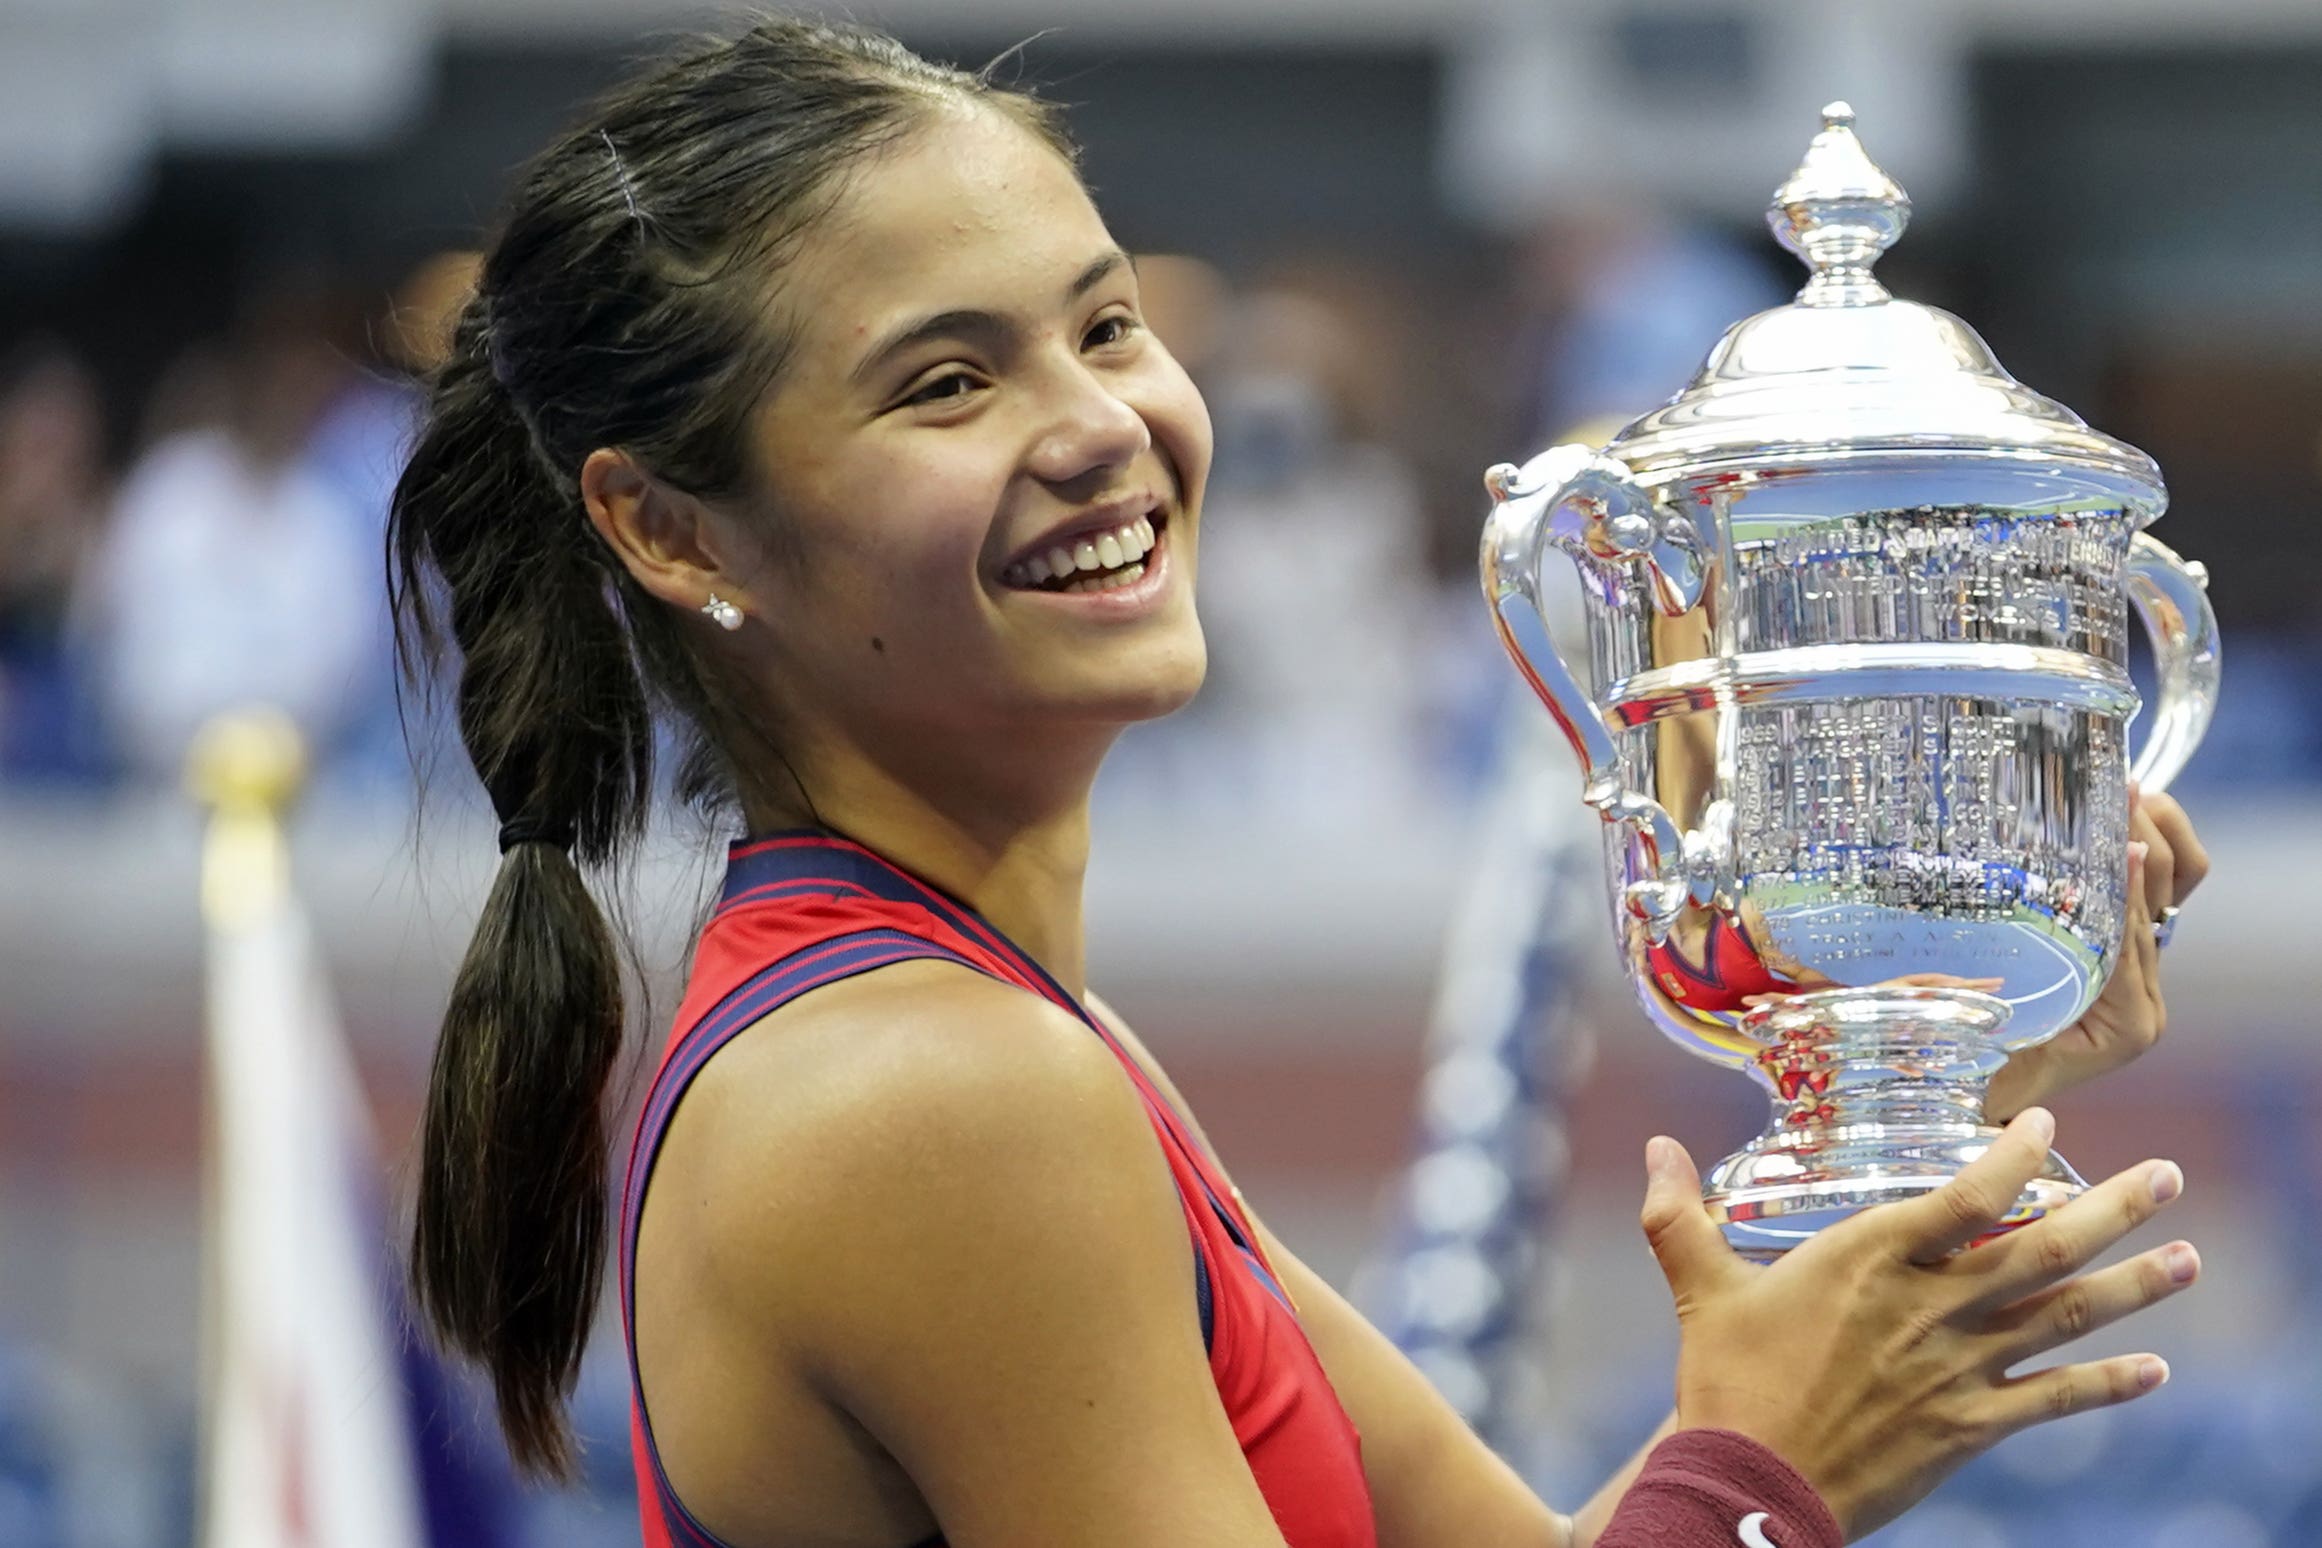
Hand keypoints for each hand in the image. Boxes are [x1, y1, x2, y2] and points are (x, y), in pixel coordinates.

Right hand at [1640, 1108, 2197, 1539]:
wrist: (1751, 1484)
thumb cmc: (1725, 1381)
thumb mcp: (1699, 1285)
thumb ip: (1678, 1213)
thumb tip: (1655, 1147)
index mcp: (1869, 1260)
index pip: (1963, 1195)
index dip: (2013, 1156)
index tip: (2046, 1124)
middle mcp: (1928, 1307)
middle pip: (2040, 1247)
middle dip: (2113, 1208)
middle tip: (2169, 1175)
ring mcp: (1957, 1369)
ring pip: (2063, 1316)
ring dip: (2134, 1286)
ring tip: (2189, 1258)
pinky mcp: (1969, 1426)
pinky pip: (2055, 1400)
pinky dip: (2108, 1384)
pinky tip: (2152, 1369)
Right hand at [1988, 788, 2210, 1118]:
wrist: (1994, 1096)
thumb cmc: (1986, 1075)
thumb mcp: (1988, 1042)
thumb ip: (1992, 1010)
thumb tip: (1964, 968)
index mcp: (2126, 1024)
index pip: (2129, 940)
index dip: (2124, 891)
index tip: (2120, 845)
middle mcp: (2144, 1000)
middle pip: (2157, 906)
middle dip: (2143, 846)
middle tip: (2122, 793)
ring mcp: (2138, 978)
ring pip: (2166, 897)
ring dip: (2152, 840)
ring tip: (2129, 791)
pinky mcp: (2125, 959)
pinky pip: (2149, 900)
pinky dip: (2144, 858)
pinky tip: (2125, 817)